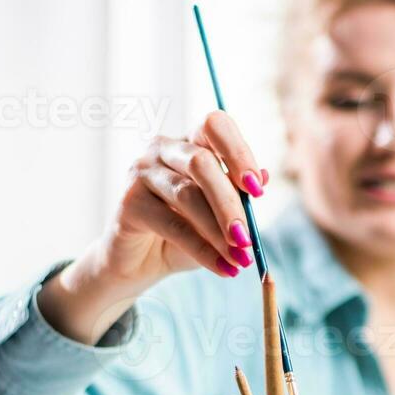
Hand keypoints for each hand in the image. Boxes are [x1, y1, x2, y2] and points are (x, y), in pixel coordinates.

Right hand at [39, 112, 268, 343]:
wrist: (141, 263)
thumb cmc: (185, 232)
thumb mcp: (219, 215)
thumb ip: (238, 196)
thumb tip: (265, 176)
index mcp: (190, 142)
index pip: (214, 126)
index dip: (239, 152)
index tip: (258, 190)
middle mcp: (163, 148)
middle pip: (201, 162)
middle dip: (231, 203)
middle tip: (248, 238)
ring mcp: (141, 171)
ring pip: (187, 194)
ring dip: (219, 230)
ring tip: (241, 258)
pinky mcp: (129, 202)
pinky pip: (172, 225)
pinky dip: (202, 250)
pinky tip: (223, 268)